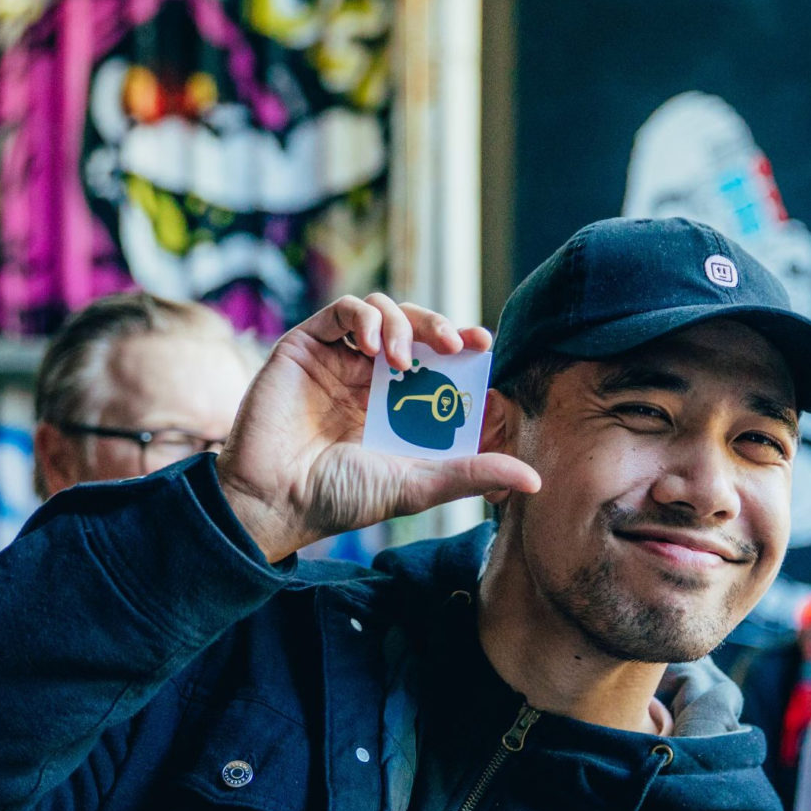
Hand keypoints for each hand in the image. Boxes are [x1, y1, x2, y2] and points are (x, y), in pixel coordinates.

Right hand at [216, 294, 541, 561]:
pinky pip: (343, 311)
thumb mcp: (417, 485)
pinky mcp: (305, 346)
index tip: (485, 347)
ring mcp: (337, 359)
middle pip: (415, 329)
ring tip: (405, 361)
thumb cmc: (339, 498)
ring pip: (383, 311)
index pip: (437, 361)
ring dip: (404, 324)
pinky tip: (377, 349)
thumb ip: (472, 473)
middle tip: (459, 344)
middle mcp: (368, 377)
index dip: (463, 348)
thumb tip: (534, 479)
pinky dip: (366, 318)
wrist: (276, 499)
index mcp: (395, 405)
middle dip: (440, 328)